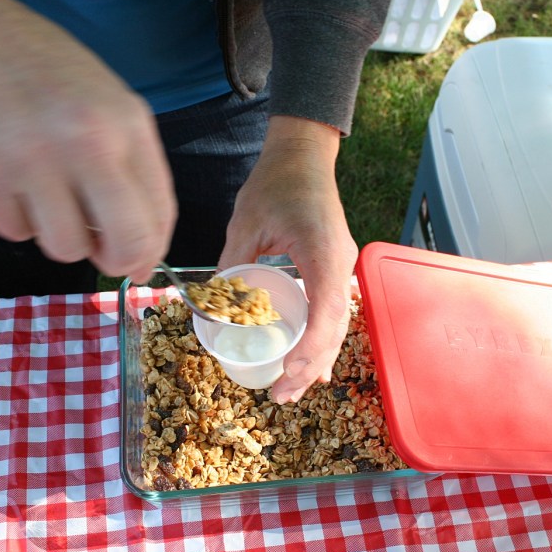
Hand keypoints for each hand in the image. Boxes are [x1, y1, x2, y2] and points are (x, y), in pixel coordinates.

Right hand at [0, 0, 176, 281]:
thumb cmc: (44, 71)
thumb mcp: (106, 99)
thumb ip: (131, 167)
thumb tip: (142, 252)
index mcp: (125, 123)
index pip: (158, 213)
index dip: (151, 251)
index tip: (140, 262)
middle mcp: (84, 142)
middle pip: (124, 244)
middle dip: (117, 261)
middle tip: (102, 253)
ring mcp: (30, 161)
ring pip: (65, 248)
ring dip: (58, 233)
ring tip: (46, 193)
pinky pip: (14, 231)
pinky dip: (15, 216)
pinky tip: (8, 176)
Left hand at [217, 115, 357, 403]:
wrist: (303, 155)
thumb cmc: (276, 183)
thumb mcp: (246, 222)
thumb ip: (231, 266)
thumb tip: (209, 307)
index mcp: (323, 253)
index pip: (324, 313)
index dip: (309, 349)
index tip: (287, 373)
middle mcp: (341, 264)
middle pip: (333, 328)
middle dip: (309, 366)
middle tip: (281, 396)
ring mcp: (342, 267)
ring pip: (336, 325)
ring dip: (317, 359)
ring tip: (293, 389)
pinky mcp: (336, 268)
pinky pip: (333, 312)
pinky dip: (322, 340)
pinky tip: (311, 365)